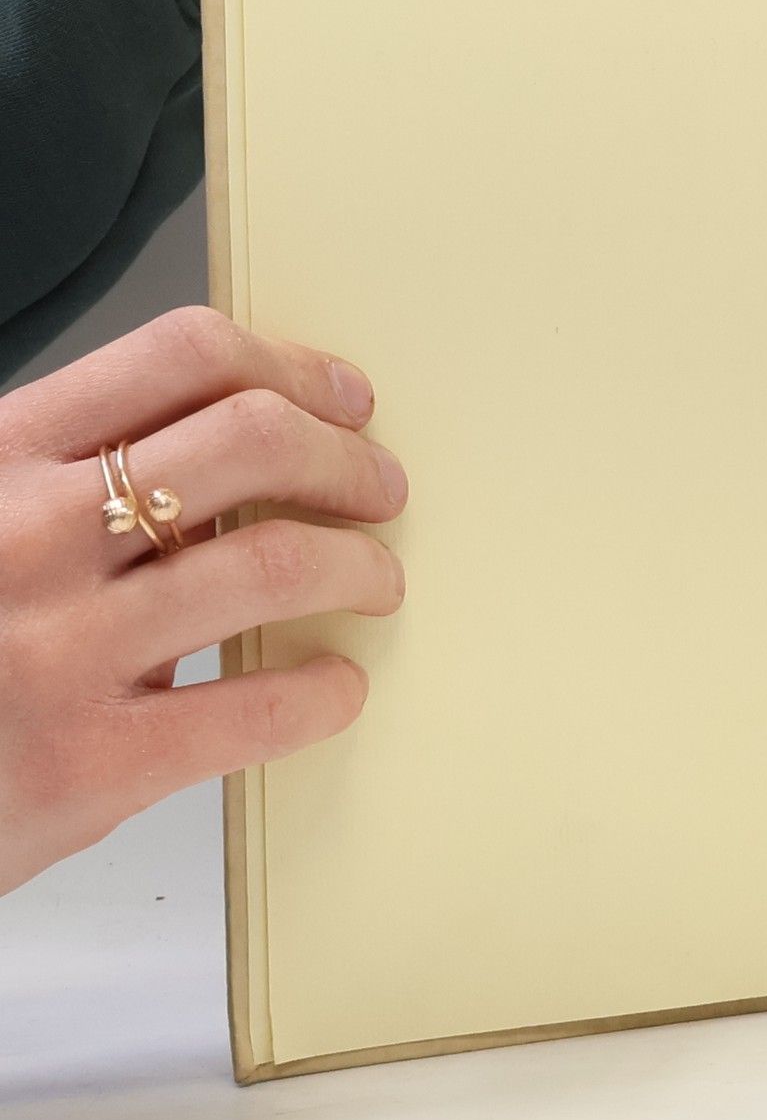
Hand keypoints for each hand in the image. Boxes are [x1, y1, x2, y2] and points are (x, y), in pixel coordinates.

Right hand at [0, 308, 406, 895]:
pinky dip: (324, 692)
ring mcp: (58, 649)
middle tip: (379, 487)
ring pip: (277, 563)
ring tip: (376, 580)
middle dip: (346, 458)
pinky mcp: (86, 763)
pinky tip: (331, 687)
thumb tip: (233, 450)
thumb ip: (68, 479)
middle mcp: (30, 535)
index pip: (181, 356)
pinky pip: (257, 709)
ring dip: (360, 565)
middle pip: (253, 440)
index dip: (292, 367)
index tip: (344, 397)